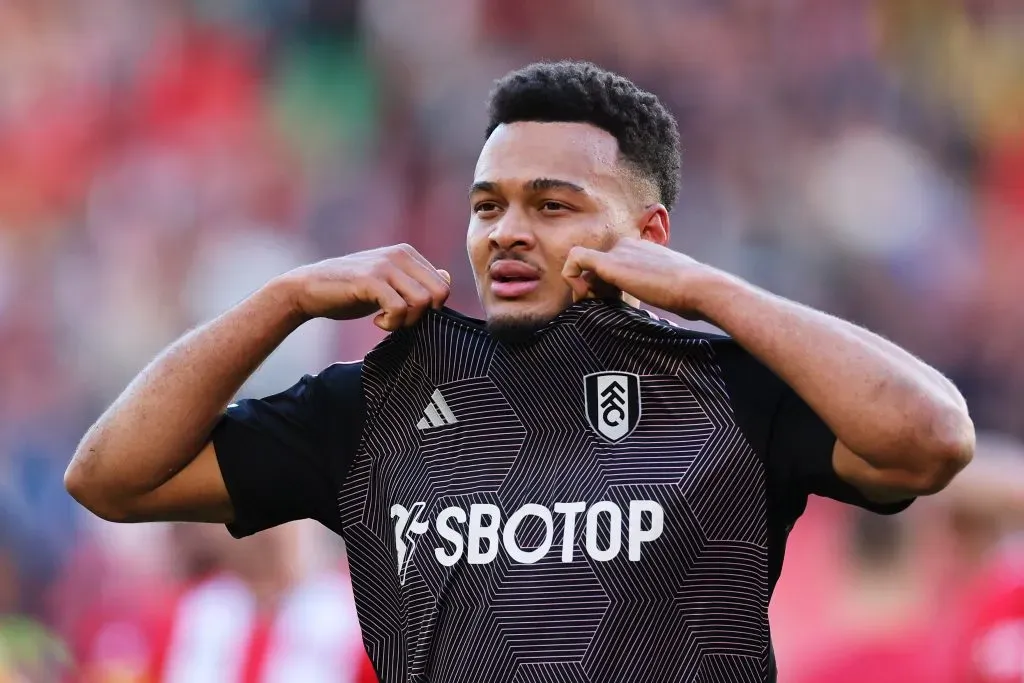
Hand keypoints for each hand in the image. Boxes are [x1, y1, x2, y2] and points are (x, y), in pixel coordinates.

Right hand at [283, 244, 450, 329]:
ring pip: (423, 301)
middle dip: (424, 316)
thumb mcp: (388, 282)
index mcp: (407, 253)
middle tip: (400, 321)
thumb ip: (416, 280)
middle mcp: (400, 254)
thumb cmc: (350, 290)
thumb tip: (446, 277)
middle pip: (440, 293)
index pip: (443, 285)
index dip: (430, 309)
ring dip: (407, 321)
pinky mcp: (370, 280)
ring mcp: (385, 265)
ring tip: (387, 321)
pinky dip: (392, 323)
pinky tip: (377, 321)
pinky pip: (399, 308)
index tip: (406, 314)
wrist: (308, 289)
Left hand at [561, 237, 720, 318]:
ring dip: (585, 289)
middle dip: (595, 290)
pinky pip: (574, 259)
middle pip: (596, 268)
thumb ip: (653, 288)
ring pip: (584, 266)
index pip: (613, 267)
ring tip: (599, 307)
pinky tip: (585, 296)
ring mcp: (618, 251)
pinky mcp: (610, 262)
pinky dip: (571, 277)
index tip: (617, 304)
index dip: (608, 288)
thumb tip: (653, 299)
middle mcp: (628, 246)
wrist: (698, 287)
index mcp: (642, 251)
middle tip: (606, 308)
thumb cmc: (690, 293)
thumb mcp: (669, 287)